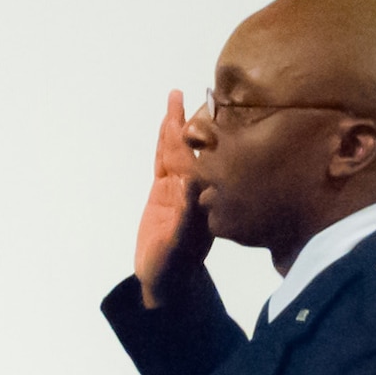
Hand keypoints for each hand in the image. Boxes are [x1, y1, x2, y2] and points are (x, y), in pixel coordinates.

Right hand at [133, 88, 211, 307]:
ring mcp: (177, 189)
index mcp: (200, 201)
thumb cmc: (171, 270)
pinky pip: (162, 160)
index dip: (205, 138)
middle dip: (193, 122)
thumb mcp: (177, 248)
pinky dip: (164, 141)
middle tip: (200, 93)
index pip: (203, 163)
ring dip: (176, 124)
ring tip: (176, 97)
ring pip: (175, 150)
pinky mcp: (162, 191)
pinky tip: (166, 123)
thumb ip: (184, 221)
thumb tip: (192, 187)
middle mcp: (192, 190)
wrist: (163, 281)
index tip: (213, 114)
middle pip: (192, 149)